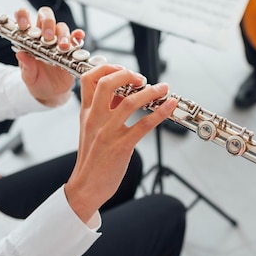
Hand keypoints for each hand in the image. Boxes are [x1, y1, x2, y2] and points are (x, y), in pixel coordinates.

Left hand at [14, 7, 84, 106]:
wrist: (51, 93)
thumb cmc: (37, 82)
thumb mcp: (29, 77)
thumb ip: (26, 66)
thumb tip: (21, 54)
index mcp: (29, 39)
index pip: (23, 18)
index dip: (22, 16)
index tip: (23, 25)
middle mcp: (44, 36)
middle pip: (45, 16)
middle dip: (47, 23)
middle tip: (47, 37)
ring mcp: (58, 41)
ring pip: (61, 27)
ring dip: (63, 35)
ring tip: (63, 47)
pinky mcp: (72, 48)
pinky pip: (76, 37)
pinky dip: (78, 36)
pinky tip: (78, 37)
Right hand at [64, 64, 177, 222]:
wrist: (86, 187)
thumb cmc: (92, 159)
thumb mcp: (93, 130)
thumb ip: (106, 111)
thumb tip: (126, 93)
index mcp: (86, 113)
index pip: (89, 79)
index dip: (107, 68)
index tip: (124, 69)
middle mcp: (95, 119)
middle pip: (107, 83)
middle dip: (128, 75)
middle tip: (142, 78)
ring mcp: (108, 132)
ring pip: (130, 102)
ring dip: (151, 92)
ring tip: (163, 88)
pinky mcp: (121, 146)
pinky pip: (144, 125)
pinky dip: (160, 113)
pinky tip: (169, 106)